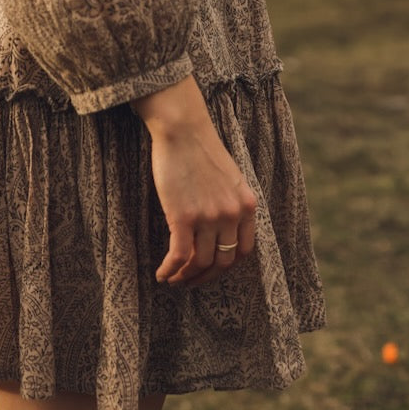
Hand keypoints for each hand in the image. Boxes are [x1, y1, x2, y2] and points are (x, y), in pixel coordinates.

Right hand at [132, 75, 257, 286]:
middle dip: (206, 277)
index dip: (227, 265)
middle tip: (191, 280)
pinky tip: (162, 274)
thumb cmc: (200, 148)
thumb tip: (221, 230)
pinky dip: (170, 270)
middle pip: (223, 262)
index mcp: (247, 205)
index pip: (244, 250)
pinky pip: (179, 256)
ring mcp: (208, 217)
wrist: (182, 128)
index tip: (212, 269)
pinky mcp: (183, 216)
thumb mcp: (230, 177)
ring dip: (186, 276)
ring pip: (200, 262)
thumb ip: (231, 202)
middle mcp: (231, 214)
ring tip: (173, 278)